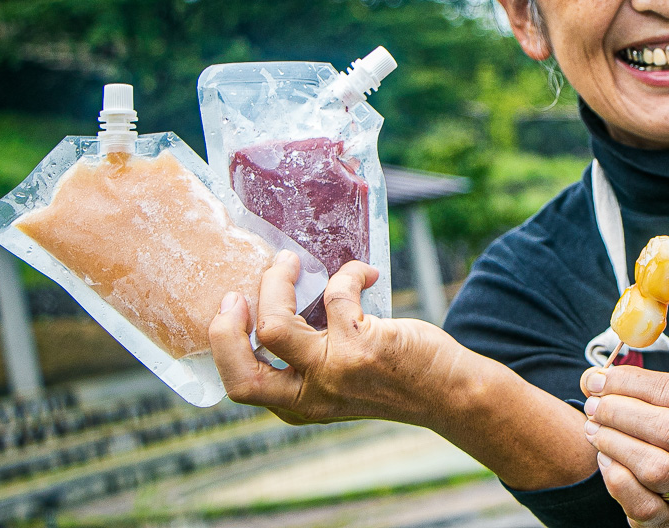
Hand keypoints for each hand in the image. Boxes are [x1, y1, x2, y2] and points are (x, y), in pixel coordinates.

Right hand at [209, 251, 468, 428]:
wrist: (445, 390)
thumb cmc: (392, 377)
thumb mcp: (338, 384)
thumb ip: (307, 362)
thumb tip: (278, 299)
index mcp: (297, 405)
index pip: (240, 386)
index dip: (223, 347)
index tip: (229, 308)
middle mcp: (309, 395)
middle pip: (242, 374)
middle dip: (225, 330)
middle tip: (234, 292)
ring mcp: (333, 370)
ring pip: (275, 325)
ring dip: (277, 282)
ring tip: (289, 261)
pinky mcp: (361, 344)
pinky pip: (336, 293)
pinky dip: (349, 273)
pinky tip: (365, 272)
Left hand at [580, 366, 668, 527]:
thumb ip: (640, 390)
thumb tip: (593, 378)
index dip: (631, 383)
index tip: (598, 381)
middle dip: (621, 412)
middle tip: (593, 406)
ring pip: (655, 467)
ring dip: (615, 443)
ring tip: (594, 430)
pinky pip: (641, 503)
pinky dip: (615, 477)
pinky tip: (604, 459)